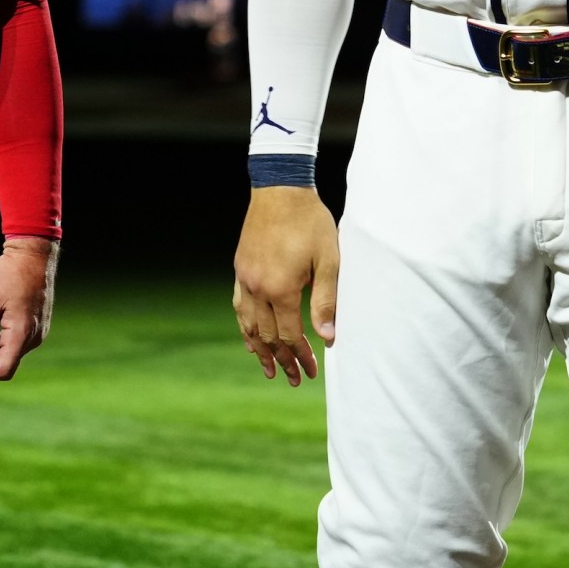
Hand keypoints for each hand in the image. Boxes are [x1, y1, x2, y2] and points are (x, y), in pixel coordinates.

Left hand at [0, 238, 58, 380]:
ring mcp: (40, 330)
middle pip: (9, 362)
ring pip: (14, 352)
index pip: (4, 370)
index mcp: (22, 333)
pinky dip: (6, 339)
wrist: (33, 253)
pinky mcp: (39, 323)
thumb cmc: (9, 274)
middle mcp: (35, 336)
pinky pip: (21, 340)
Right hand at [233, 185, 338, 385]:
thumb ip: (327, 301)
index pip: (290, 335)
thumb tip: (327, 337)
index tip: (311, 372)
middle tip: (294, 379)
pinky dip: (245, 327)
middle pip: (268, 336)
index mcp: (282, 289)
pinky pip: (239, 307)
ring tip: (269, 369)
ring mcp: (245, 279)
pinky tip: (250, 337)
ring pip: (248, 325)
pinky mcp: (240, 269)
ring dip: (259, 350)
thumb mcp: (329, 260)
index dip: (301, 356)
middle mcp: (258, 289)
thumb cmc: (311, 223)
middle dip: (282, 360)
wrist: (281, 189)